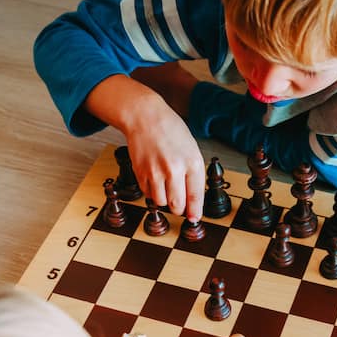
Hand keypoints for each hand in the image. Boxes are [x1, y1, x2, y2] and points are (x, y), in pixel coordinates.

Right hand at [124, 104, 204, 220]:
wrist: (145, 118)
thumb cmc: (171, 132)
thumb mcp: (191, 150)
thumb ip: (193, 175)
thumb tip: (192, 201)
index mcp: (192, 163)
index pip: (195, 197)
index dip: (195, 212)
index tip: (194, 218)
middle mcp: (174, 169)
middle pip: (177, 206)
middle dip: (179, 209)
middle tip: (180, 203)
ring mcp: (155, 172)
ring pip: (161, 203)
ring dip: (165, 200)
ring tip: (166, 186)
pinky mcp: (140, 173)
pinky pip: (148, 194)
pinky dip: (152, 192)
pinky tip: (155, 179)